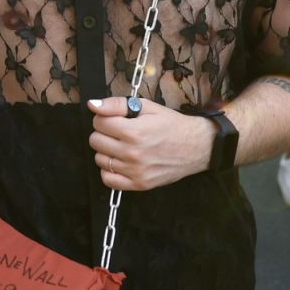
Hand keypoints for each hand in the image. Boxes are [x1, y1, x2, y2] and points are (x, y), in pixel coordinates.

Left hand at [87, 97, 215, 190]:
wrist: (196, 146)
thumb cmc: (171, 125)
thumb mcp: (147, 107)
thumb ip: (117, 105)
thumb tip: (93, 105)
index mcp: (134, 132)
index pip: (98, 122)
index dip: (104, 117)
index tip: (115, 119)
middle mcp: (133, 154)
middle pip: (95, 141)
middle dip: (104, 133)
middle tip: (119, 132)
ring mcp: (136, 171)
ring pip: (100, 159)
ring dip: (107, 151)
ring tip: (122, 146)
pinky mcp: (140, 184)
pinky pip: (108, 180)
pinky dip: (110, 171)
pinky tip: (121, 161)